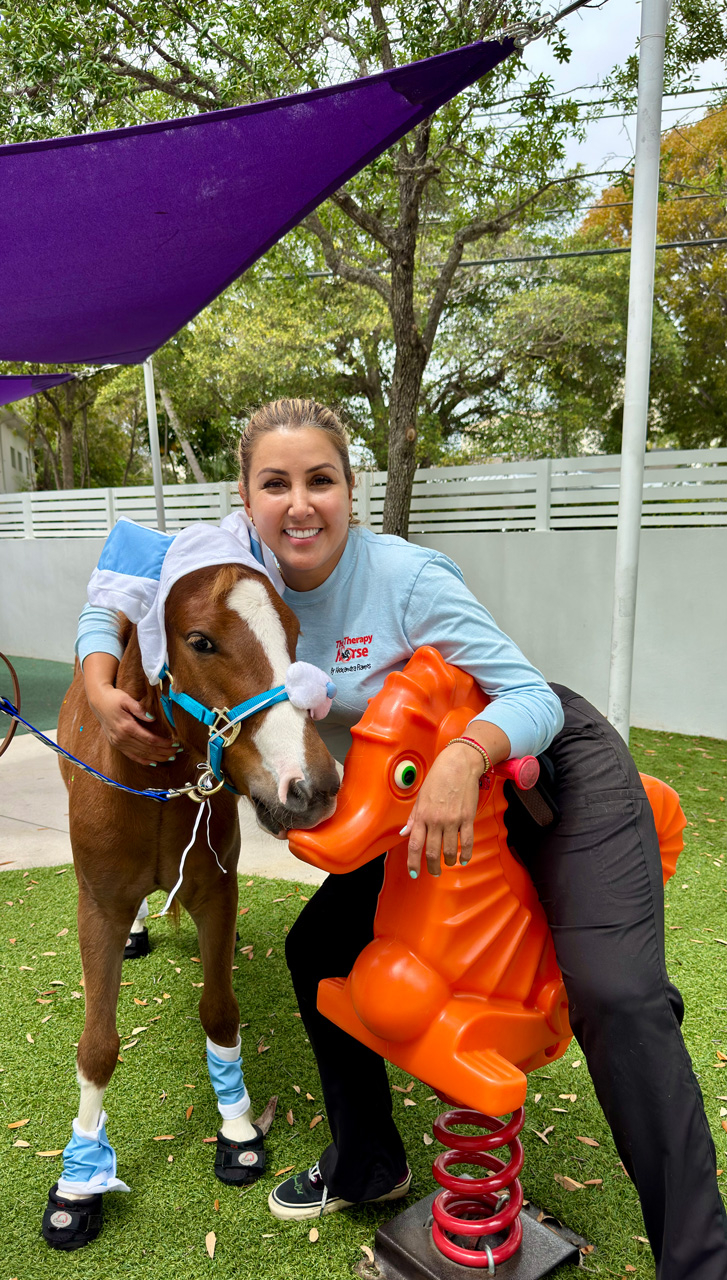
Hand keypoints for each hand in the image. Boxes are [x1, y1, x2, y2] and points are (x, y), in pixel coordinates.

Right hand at [88, 683, 177, 766]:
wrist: (98, 702)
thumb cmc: (114, 698)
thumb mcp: (126, 699)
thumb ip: (139, 709)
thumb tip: (152, 718)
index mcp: (127, 727)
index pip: (150, 739)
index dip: (164, 743)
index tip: (175, 743)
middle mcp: (122, 738)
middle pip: (147, 749)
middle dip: (164, 751)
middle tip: (177, 751)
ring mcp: (118, 743)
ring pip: (141, 754)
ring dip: (157, 757)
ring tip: (170, 757)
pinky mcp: (116, 744)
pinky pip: (131, 756)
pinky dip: (143, 760)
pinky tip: (154, 762)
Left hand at [401, 743, 481, 877]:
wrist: (459, 764)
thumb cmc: (438, 778)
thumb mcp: (420, 797)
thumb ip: (413, 818)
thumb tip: (404, 834)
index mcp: (422, 815)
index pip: (414, 845)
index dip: (413, 862)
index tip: (414, 872)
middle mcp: (436, 820)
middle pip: (432, 852)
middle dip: (432, 867)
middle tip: (434, 872)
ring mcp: (452, 820)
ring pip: (450, 850)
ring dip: (449, 861)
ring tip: (448, 863)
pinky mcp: (467, 818)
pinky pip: (467, 841)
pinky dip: (466, 854)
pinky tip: (464, 859)